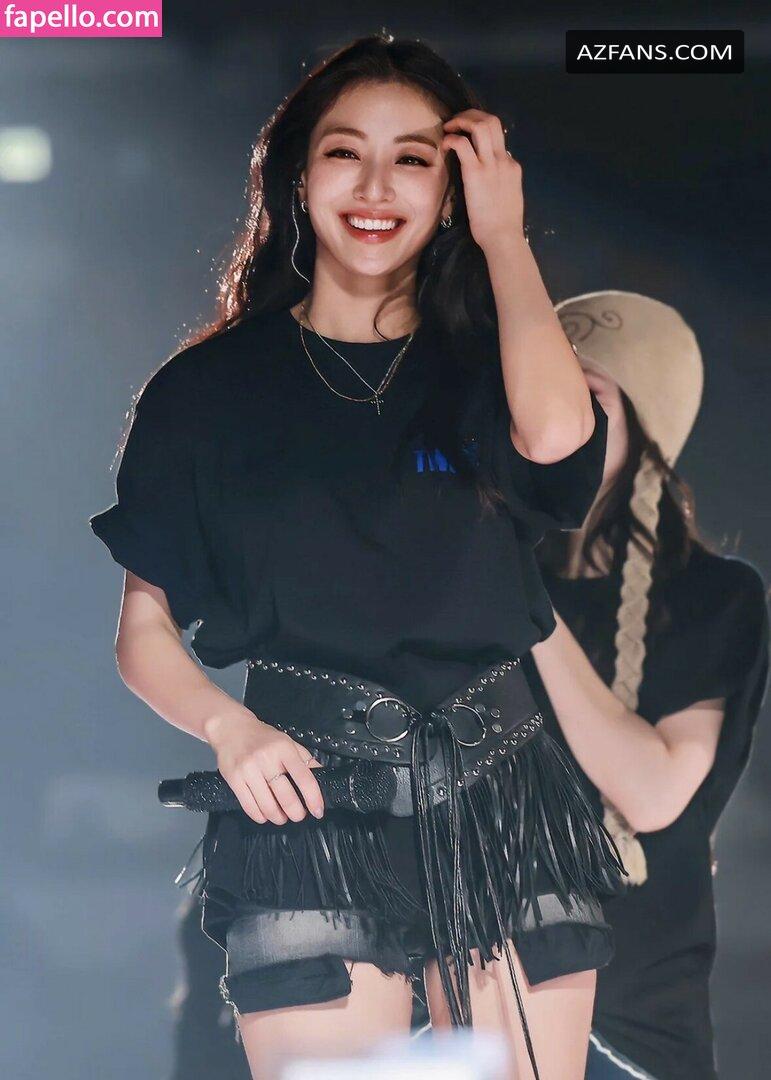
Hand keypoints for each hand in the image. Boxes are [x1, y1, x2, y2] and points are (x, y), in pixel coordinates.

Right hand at [205, 710, 324, 825]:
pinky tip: (265, 815)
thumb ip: (305, 759)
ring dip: (278, 818)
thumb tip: (323, 776)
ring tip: (281, 818)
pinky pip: (249, 806)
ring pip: (267, 805)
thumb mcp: (287, 742)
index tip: (318, 811)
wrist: (231, 728)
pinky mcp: (234, 779)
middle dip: (296, 813)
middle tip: (298, 816)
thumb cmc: (263, 737)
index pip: (304, 778)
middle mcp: (267, 759)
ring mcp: (249, 770)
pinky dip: (260, 816)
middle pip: (286, 796)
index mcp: (284, 749)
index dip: (313, 798)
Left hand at [441, 108, 523, 250]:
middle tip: (456, 121)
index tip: (467, 134)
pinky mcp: (476, 173)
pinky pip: (463, 144)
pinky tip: (445, 144)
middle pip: (491, 121)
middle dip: (471, 115)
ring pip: (480, 125)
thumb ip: (500, 181)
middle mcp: (503, 159)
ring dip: (462, 120)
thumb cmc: (503, 225)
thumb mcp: (508, 196)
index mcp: (512, 165)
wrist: (503, 237)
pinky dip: (453, 139)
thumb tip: (487, 177)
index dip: (480, 131)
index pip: (498, 137)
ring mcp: (491, 164)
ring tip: (449, 127)